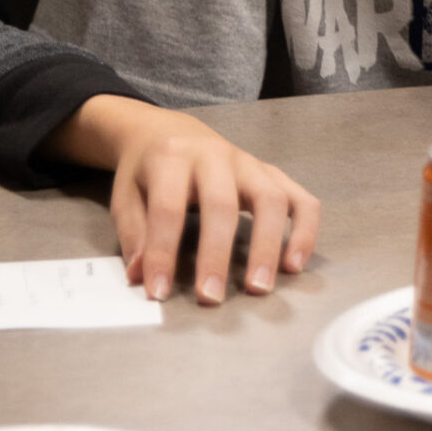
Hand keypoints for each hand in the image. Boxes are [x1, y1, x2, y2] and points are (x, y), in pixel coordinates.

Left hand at [49, 97, 321, 304]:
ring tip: (260, 287)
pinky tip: (294, 265)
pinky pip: (301, 198)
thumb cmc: (148, 171)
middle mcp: (215, 155)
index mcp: (172, 158)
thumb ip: (136, 234)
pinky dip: (305, 231)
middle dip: (217, 254)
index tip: (159, 292)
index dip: (163, 252)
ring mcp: (250, 163)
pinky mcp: (272, 173)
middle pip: (222, 204)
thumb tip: (142, 277)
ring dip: (268, 246)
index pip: (168, 208)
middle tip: (211, 298)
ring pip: (270, 198)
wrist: (170, 132)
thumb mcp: (126, 196)